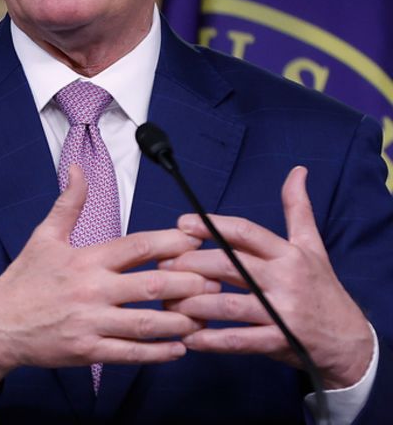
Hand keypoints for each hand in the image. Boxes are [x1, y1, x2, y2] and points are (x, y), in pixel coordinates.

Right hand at [0, 164, 216, 389]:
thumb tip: (77, 168)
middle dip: (189, 284)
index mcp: (84, 259)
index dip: (172, 242)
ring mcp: (90, 323)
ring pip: (148, 324)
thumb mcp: (43, 237)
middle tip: (216, 282)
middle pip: (153, 286)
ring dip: (181, 321)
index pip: (137, 247)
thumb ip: (68, 203)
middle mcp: (91, 290)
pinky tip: (180, 349)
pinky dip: (159, 353)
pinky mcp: (87, 351)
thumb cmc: (22, 280)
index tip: (197, 240)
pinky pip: (131, 354)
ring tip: (204, 317)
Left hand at [161, 166, 373, 388]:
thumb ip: (298, 209)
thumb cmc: (321, 288)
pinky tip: (187, 337)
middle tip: (163, 265)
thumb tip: (297, 171)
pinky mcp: (279, 341)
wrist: (349, 340)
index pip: (245, 232)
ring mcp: (281, 313)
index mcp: (288, 254)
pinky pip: (238, 341)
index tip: (182, 223)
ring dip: (192, 303)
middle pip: (228, 266)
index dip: (211, 226)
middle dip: (190, 264)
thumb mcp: (313, 246)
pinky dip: (210, 340)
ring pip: (227, 305)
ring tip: (166, 301)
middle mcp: (284, 280)